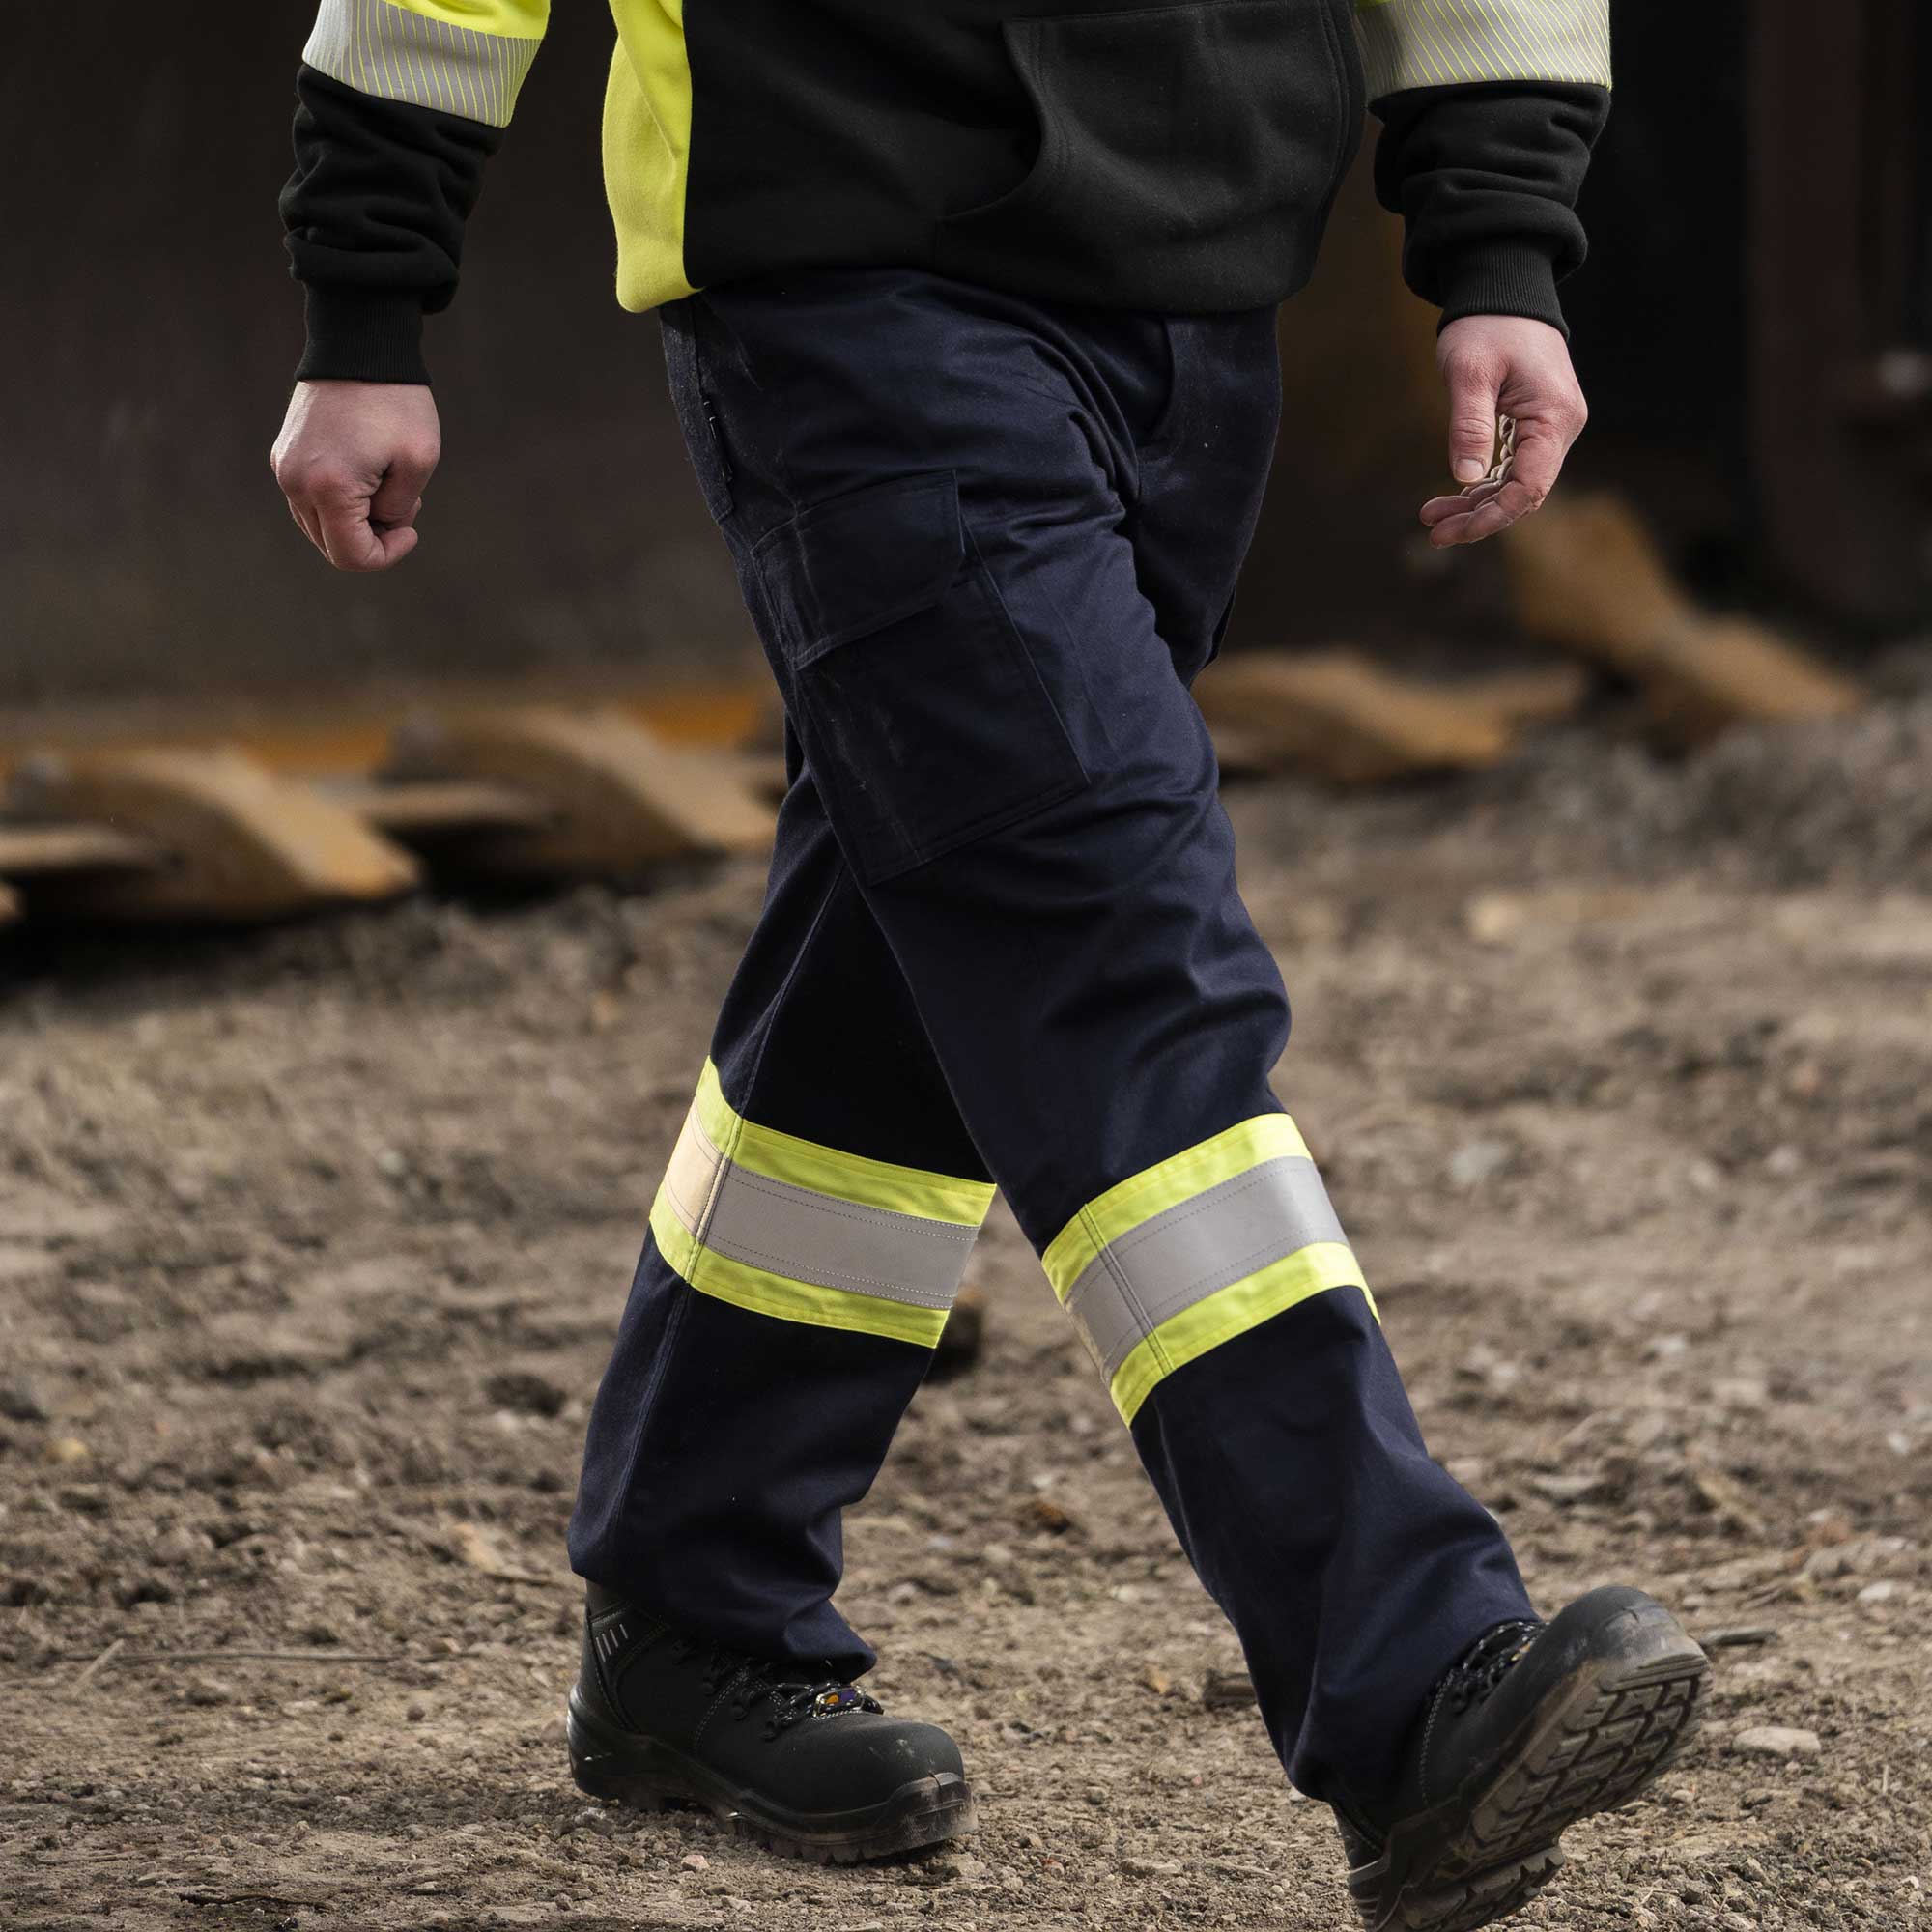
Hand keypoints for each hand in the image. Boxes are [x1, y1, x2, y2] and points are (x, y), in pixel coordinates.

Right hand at [271, 380, 440, 570]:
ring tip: (386, 484)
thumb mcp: (418, 462)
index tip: (412, 530)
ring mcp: (284, 467)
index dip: (387, 555)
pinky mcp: (284, 454)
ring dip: (357, 520)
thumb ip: (398, 509)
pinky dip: (340, 502)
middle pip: (331, 546)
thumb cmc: (396, 402)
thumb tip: (378, 524)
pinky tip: (367, 474)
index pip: (350, 556)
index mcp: (328, 487)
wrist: (359, 345)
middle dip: (373, 537)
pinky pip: (310, 501)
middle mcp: (295, 482)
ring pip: (319, 526)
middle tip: (403, 502)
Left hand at [1421, 316, 1587, 546]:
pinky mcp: (1536, 425)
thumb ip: (1469, 423)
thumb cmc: (1487, 325)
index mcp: (1554, 417)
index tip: (1453, 531)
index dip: (1493, 516)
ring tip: (1431, 517)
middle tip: (1432, 531)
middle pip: (1523, 492)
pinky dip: (1483, 483)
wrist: (1504, 290)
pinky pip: (1513, 466)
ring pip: (1516, 483)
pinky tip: (1452, 496)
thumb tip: (1465, 477)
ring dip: (1476, 504)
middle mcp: (1562, 427)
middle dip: (1479, 517)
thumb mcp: (1469, 371)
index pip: (1529, 487)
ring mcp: (1551, 427)